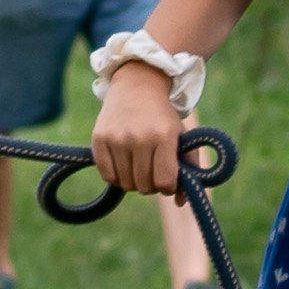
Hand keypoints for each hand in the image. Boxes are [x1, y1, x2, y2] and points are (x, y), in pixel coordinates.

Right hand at [93, 56, 189, 195]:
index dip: (167, 187)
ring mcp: (117, 138)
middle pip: (144, 186)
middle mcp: (139, 137)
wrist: (137, 85)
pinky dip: (116, 176)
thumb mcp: (182, 136)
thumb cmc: (163, 116)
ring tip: (138, 166)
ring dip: (133, 181)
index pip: (164, 182)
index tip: (167, 179)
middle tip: (151, 171)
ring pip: (125, 183)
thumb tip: (180, 203)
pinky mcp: (99, 138)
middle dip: (150, 185)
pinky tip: (123, 163)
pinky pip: (107, 176)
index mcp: (164, 136)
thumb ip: (189, 168)